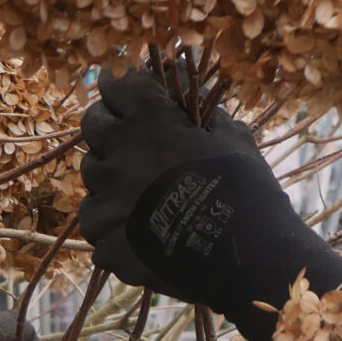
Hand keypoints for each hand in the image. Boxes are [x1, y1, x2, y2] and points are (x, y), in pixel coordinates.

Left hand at [77, 68, 341, 340]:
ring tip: (142, 193)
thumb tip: (190, 96)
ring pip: (91, 178)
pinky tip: (140, 231)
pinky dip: (114, 227)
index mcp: (149, 121)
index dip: (123, 86)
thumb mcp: (233, 137)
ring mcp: (107, 202)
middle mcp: (118, 155)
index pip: (117, 84)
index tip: (128, 92)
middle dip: (111, 126)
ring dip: (112, 179)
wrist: (250, 257)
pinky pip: (98, 226)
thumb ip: (203, 113)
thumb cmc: (247, 189)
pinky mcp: (106, 243)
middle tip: (133, 139)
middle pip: (93, 125)